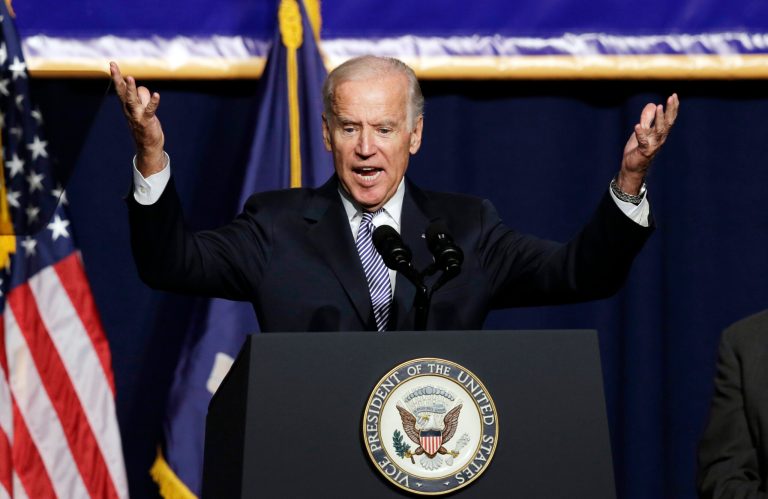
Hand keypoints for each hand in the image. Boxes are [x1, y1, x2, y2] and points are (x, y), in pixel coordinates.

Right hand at [110, 61, 165, 176]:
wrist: (148, 146)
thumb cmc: (145, 125)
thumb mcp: (142, 109)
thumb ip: (143, 97)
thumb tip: (143, 89)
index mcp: (127, 105)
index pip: (120, 88)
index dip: (116, 76)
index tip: (112, 64)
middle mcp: (129, 109)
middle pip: (122, 91)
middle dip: (117, 78)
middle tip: (113, 66)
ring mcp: (137, 115)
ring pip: (132, 99)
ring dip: (131, 89)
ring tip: (130, 78)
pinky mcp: (147, 121)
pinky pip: (149, 110)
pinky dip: (153, 102)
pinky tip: (157, 95)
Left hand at [618, 93, 678, 193]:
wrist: (632, 166)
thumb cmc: (638, 148)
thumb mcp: (643, 130)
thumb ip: (648, 118)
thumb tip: (653, 104)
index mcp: (660, 133)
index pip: (669, 118)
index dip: (673, 108)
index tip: (674, 95)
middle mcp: (659, 138)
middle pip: (667, 123)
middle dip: (670, 110)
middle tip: (671, 97)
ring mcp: (653, 145)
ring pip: (658, 131)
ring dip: (659, 119)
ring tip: (659, 107)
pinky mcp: (644, 152)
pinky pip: (643, 142)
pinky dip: (640, 133)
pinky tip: (637, 126)